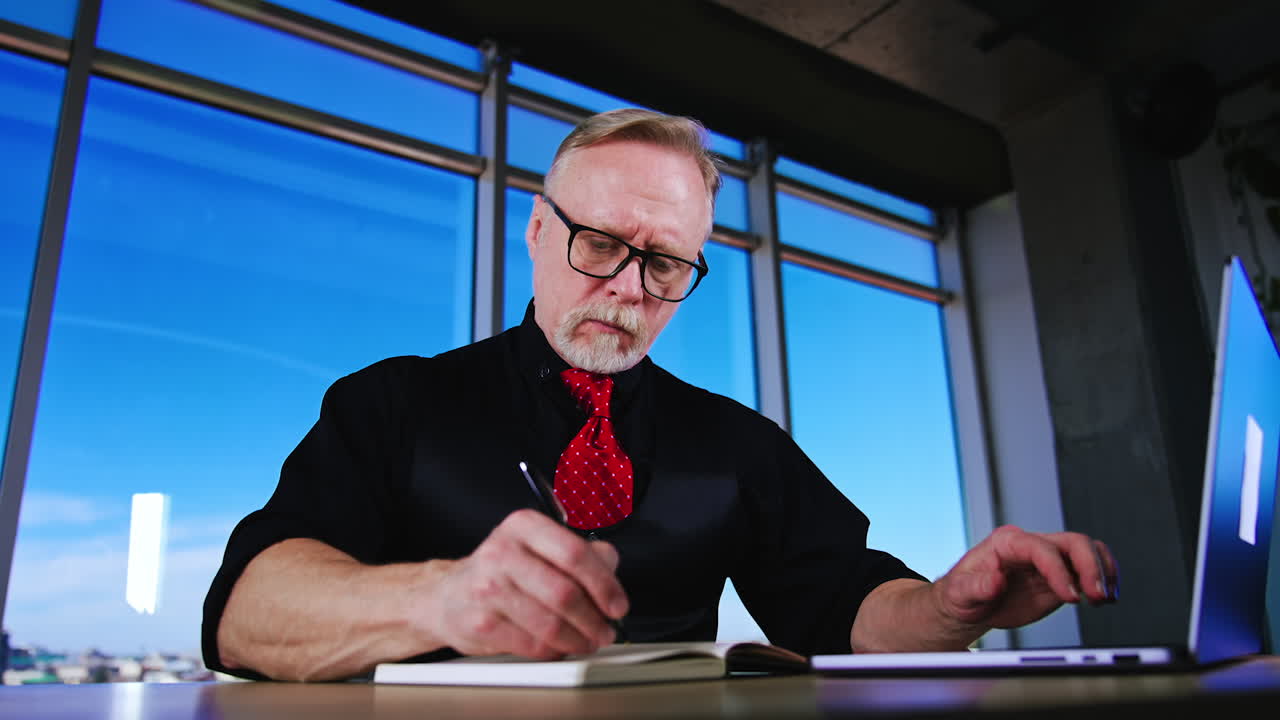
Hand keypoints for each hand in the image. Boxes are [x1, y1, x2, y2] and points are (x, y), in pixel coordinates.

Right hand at [426, 509, 627, 658]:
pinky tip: (558, 646)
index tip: (618, 605)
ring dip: (578, 640)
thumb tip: (611, 569)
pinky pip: (532, 645)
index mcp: (524, 526)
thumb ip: (581, 554)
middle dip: (594, 619)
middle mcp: (502, 552)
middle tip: (606, 631)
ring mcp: (488, 588)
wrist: (448, 596)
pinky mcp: (480, 623)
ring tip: (587, 641)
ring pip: (550, 624)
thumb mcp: (539, 547)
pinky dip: (553, 651)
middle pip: (565, 593)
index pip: (576, 554)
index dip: (605, 585)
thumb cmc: (501, 571)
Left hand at [930, 525, 1118, 631]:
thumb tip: (996, 580)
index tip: (1070, 597)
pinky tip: (1106, 598)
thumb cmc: (961, 594)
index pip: (1041, 548)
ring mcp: (1048, 561)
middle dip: (1090, 566)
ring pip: (1086, 551)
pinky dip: (1103, 580)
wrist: (969, 606)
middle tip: (1097, 596)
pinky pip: (1088, 569)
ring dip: (1103, 571)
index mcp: (1007, 542)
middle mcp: (1031, 547)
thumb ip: (977, 586)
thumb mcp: (959, 592)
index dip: (1059, 570)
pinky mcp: (1059, 577)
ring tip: (1106, 598)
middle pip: (1072, 542)